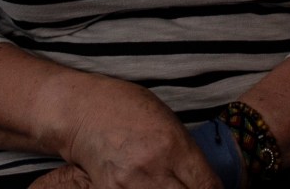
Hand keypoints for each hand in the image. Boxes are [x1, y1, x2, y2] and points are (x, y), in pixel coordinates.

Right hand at [36, 75, 219, 188]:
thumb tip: (206, 182)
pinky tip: (150, 186)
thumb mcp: (168, 122)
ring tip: (170, 185)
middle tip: (192, 188)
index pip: (207, 186)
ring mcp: (128, 186)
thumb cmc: (128, 109)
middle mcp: (152, 169)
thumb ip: (186, 153)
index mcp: (173, 145)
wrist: (82, 110)